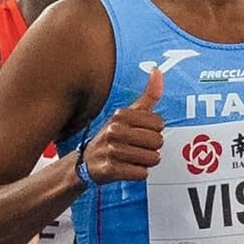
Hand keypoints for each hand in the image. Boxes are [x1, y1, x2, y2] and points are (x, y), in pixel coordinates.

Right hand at [82, 67, 163, 184]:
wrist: (85, 163)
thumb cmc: (111, 137)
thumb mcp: (127, 115)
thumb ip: (147, 96)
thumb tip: (158, 70)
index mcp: (120, 115)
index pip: (159, 124)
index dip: (153, 131)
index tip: (140, 133)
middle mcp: (114, 131)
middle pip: (157, 142)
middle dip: (151, 148)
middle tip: (136, 148)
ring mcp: (111, 151)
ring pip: (151, 158)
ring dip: (146, 162)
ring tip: (132, 159)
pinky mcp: (110, 169)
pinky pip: (141, 173)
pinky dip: (138, 173)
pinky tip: (127, 168)